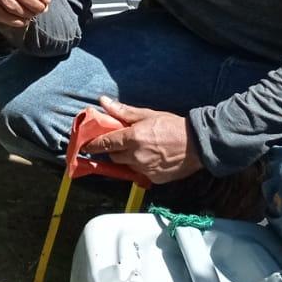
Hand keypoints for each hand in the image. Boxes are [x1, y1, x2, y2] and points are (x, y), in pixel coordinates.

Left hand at [82, 98, 202, 183]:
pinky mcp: (155, 179)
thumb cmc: (172, 126)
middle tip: (116, 141)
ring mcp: (146, 170)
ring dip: (125, 158)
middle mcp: (137, 156)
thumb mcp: (146, 114)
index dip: (92, 145)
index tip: (84, 146)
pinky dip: (139, 166)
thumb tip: (103, 102)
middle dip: (111, 150)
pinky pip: (139, 173)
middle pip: (113, 156)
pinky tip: (147, 157)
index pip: (105, 144)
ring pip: (126, 166)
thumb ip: (122, 111)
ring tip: (135, 148)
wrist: (198, 145)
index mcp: (133, 138)